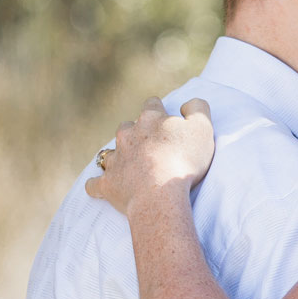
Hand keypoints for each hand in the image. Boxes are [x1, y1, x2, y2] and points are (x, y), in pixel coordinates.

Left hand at [84, 97, 214, 214]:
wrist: (160, 194)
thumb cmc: (184, 161)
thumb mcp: (202, 128)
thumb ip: (198, 109)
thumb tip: (187, 104)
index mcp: (150, 119)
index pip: (151, 105)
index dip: (158, 110)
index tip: (165, 119)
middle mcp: (127, 134)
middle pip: (127, 126)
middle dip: (136, 133)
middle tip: (150, 146)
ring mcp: (115, 159)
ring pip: (110, 152)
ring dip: (118, 156)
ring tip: (129, 166)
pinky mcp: (107, 183)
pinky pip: (95, 184)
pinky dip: (97, 185)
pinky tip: (98, 187)